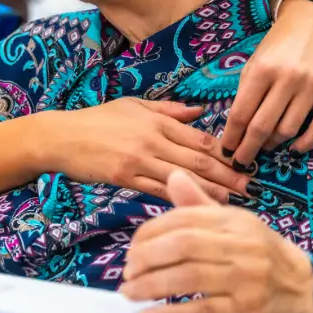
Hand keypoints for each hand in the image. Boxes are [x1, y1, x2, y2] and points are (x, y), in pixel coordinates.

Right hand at [44, 99, 255, 202]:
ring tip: (233, 201)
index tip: (243, 160)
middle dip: (227, 174)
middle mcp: (151, 140)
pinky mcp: (125, 178)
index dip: (224, 151)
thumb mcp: (134, 105)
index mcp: (156, 121)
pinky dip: (180, 199)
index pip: (198, 138)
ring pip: (182, 178)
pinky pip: (158, 191)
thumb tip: (200, 112)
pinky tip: (196, 207)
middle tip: (251, 186)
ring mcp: (139, 160)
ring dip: (209, 190)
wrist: (62, 136)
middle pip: (197, 160)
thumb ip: (169, 110)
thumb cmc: (97, 119)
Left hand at [120, 170, 312, 312]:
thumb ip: (199, 204)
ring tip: (129, 292)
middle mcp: (241, 245)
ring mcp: (245, 278)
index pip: (184, 219)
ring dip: (152, 286)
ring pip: (189, 277)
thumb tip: (172, 176)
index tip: (131, 247)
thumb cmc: (261, 251)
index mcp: (234, 220)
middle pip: (183, 245)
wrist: (306, 287)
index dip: (151, 232)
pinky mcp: (247, 308)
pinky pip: (204, 310)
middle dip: (147, 258)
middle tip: (126, 270)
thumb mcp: (235, 222)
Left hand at [221, 0, 312, 164]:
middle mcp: (287, 78)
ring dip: (274, 144)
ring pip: (288, 129)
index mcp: (262, 69)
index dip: (231, 137)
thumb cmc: (278, 44)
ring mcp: (312, 85)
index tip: (226, 151)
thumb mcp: (255, 61)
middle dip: (248, 149)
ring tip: (266, 146)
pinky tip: (295, 148)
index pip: (241, 113)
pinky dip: (305, 143)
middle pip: (262, 126)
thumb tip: (237, 128)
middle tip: (241, 162)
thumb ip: (246, 91)